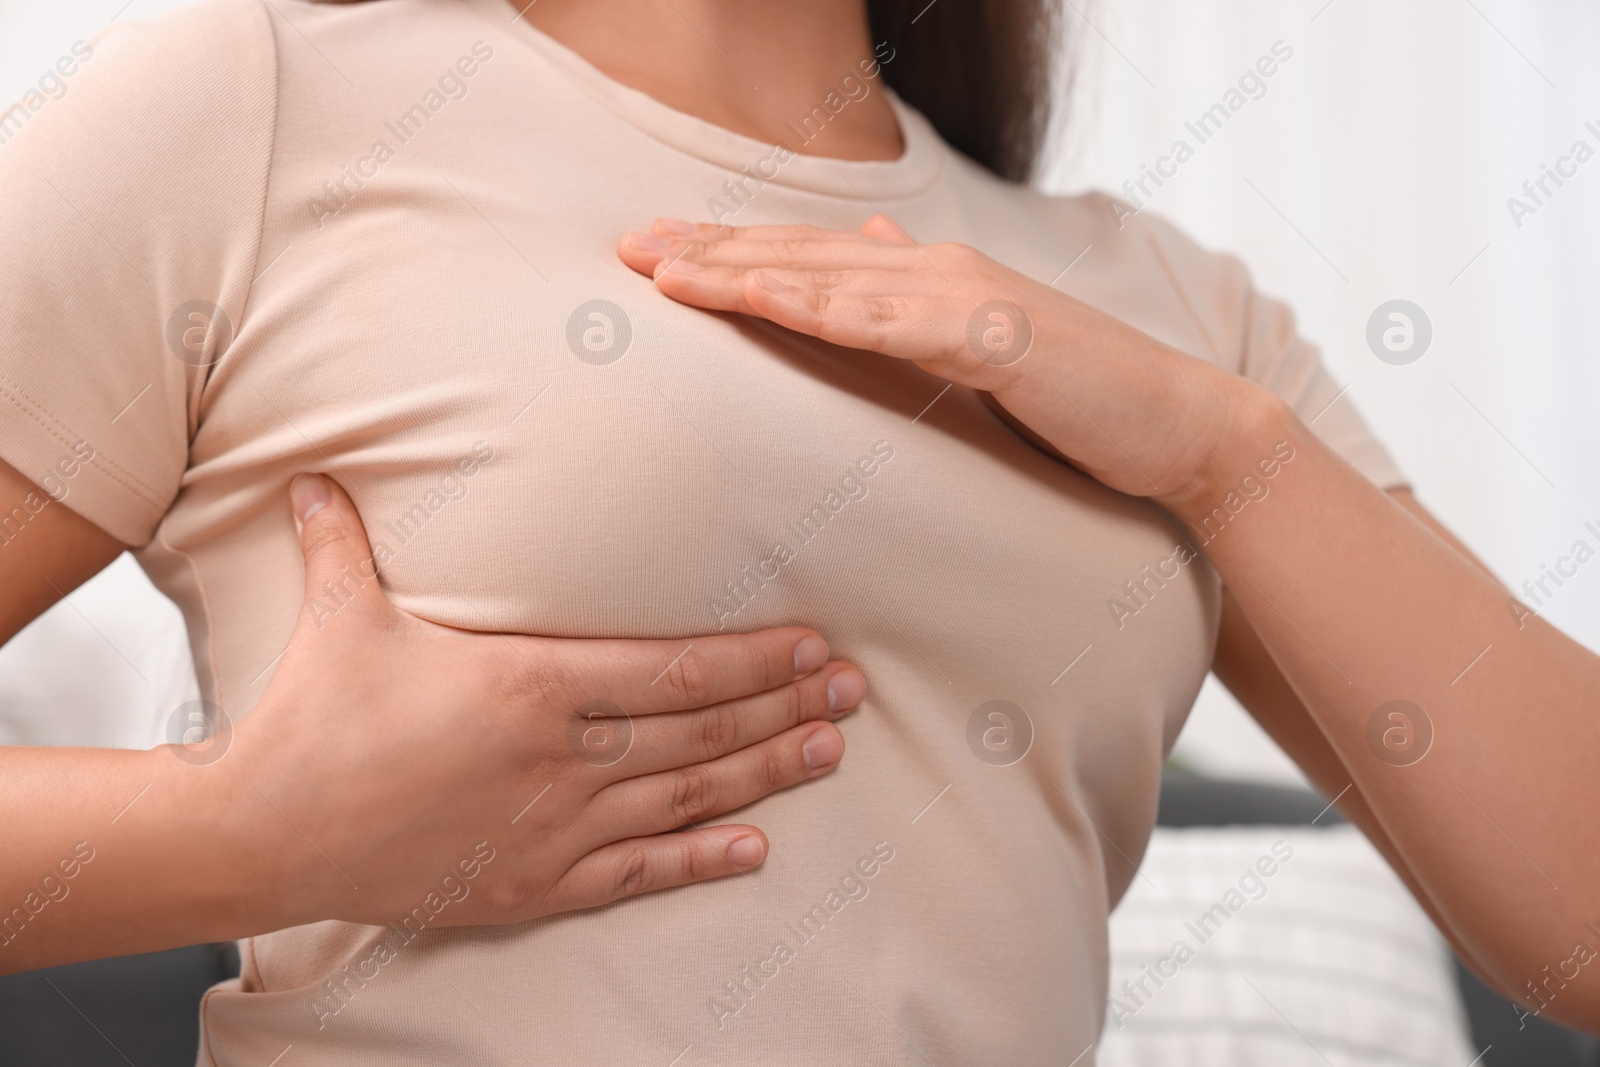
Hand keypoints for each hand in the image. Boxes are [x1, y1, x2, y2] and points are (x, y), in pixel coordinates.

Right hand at [195, 474, 863, 930]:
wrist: (263, 834)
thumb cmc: (310, 720)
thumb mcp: (340, 615)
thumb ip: (346, 540)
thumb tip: (318, 472)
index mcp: (531, 685)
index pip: (674, 668)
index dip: (752, 656)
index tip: (810, 642)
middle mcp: (560, 758)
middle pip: (700, 731)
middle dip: (783, 705)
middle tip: (852, 689)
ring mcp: (554, 828)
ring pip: (687, 799)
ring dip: (765, 772)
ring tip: (830, 749)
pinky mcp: (533, 885)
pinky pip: (637, 875)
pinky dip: (700, 861)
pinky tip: (756, 849)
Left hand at [618, 217, 1278, 515]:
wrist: (1173, 422)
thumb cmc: (1075, 394)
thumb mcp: (980, 344)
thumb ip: (917, 299)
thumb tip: (870, 249)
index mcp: (927, 277)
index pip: (809, 259)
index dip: (729, 253)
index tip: (656, 256)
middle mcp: (935, 271)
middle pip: (800, 255)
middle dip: (709, 250)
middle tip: (626, 249)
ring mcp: (962, 298)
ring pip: (829, 278)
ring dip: (742, 271)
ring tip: (663, 272)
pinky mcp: (989, 339)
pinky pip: (888, 322)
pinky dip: (822, 307)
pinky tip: (764, 300)